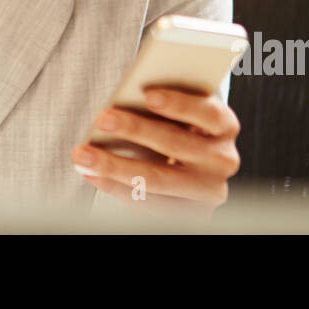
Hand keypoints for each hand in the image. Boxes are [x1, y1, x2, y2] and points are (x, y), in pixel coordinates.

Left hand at [72, 86, 240, 213]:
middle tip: (102, 118)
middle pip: (177, 144)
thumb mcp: (184, 110)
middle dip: (136, 130)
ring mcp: (207, 190)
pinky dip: (116, 187)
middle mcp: (223, 160)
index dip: (180, 104)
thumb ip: (165, 102)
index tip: (147, 95)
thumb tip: (127, 96)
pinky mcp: (189, 213)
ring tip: (83, 154)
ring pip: (158, 179)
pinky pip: (148, 203)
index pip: (208, 113)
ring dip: (115, 165)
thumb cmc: (182, 125)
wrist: (198, 166)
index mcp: (225, 126)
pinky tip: (92, 174)